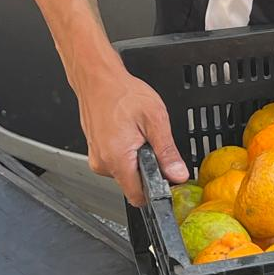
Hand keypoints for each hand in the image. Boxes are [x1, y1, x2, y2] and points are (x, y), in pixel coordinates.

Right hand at [73, 63, 188, 205]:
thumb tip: (178, 175)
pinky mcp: (95, 152)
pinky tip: (128, 134)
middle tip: (149, 144)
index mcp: (117, 159)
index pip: (139, 197)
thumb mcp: (155, 120)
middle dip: (147, 171)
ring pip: (125, 174)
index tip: (165, 178)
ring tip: (137, 135)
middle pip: (133, 185)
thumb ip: (167, 152)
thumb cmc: (122, 93)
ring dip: (137, 161)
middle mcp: (103, 163)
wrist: (97, 77)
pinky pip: (117, 163)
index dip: (156, 191)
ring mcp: (97, 158)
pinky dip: (127, 153)